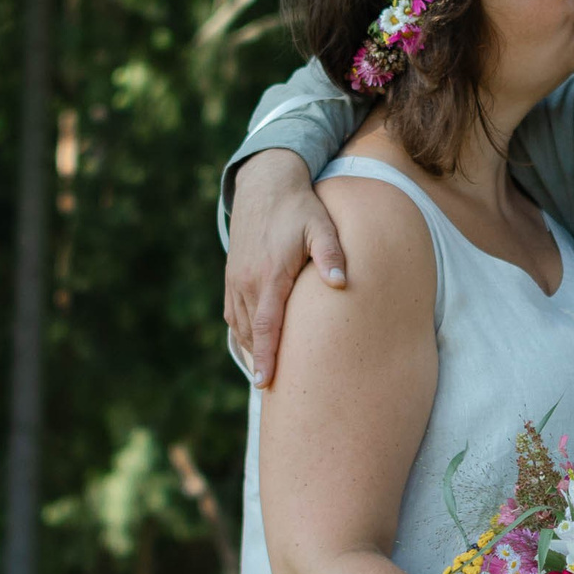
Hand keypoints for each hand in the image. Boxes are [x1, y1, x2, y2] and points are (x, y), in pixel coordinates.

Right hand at [224, 150, 346, 388]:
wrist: (265, 184)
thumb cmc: (299, 207)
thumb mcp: (321, 225)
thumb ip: (331, 255)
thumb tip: (341, 284)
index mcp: (270, 275)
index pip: (266, 327)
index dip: (265, 357)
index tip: (265, 383)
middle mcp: (247, 281)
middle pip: (250, 333)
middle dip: (258, 362)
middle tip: (269, 389)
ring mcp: (236, 279)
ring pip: (240, 325)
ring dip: (250, 349)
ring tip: (264, 374)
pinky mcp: (232, 275)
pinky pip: (232, 313)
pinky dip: (241, 333)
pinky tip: (253, 345)